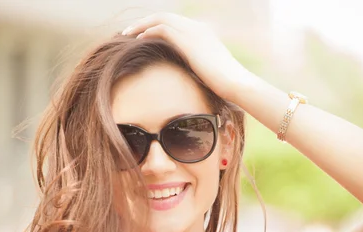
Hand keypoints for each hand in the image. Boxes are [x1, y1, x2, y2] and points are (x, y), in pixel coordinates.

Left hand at [122, 13, 253, 101]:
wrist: (236, 83)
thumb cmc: (224, 84)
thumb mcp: (207, 71)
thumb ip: (195, 66)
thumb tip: (183, 76)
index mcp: (203, 32)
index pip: (174, 22)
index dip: (155, 26)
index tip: (141, 34)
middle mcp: (197, 27)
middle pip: (164, 16)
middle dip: (144, 22)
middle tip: (128, 31)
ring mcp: (193, 31)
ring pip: (160, 18)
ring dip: (141, 25)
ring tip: (126, 34)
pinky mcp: (188, 40)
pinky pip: (162, 28)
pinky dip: (147, 31)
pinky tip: (137, 39)